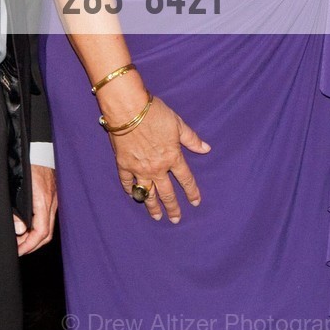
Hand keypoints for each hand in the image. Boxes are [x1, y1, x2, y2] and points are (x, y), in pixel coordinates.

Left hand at [15, 164, 57, 255]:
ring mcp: (55, 199)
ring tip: (20, 240)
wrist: (38, 147)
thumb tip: (20, 230)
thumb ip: (16, 210)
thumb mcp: (16, 187)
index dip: (29, 245)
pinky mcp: (53, 196)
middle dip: (32, 245)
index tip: (17, 251)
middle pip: (47, 234)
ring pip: (48, 227)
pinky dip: (38, 227)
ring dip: (35, 237)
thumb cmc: (26, 164)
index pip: (41, 232)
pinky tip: (27, 227)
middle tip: (17, 249)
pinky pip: (48, 218)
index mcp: (43, 201)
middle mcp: (52, 202)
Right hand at [110, 97, 209, 223]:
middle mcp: (157, 168)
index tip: (195, 203)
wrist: (128, 110)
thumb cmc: (155, 113)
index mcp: (172, 157)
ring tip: (157, 217)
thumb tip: (206, 149)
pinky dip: (131, 190)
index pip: (186, 179)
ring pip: (147, 193)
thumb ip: (191, 139)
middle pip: (167, 193)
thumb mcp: (178, 124)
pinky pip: (127, 183)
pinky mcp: (124, 165)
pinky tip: (134, 196)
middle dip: (173, 208)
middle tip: (176, 219)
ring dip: (153, 206)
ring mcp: (139, 169)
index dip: (192, 192)